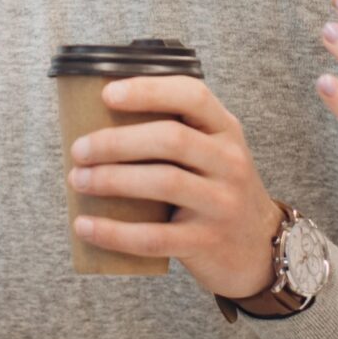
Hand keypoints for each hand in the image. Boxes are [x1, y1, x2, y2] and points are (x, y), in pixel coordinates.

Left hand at [69, 77, 285, 298]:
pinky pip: (154, 236)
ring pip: (163, 182)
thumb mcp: (212, 152)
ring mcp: (221, 203)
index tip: (107, 94)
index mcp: (226, 130)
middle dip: (116, 141)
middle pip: (171, 139)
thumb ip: (176, 132)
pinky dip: (114, 232)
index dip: (149, 91)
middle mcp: (229, 161)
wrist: (258, 247)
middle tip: (79, 149)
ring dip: (111, 179)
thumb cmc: (218, 189)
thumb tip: (98, 120)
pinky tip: (85, 226)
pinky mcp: (206, 241)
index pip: (192, 95)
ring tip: (78, 180)